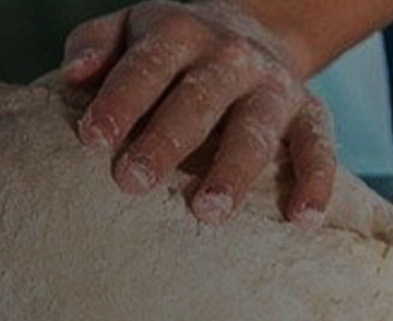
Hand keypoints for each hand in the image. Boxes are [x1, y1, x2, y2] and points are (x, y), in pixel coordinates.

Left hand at [62, 0, 334, 226]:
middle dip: (166, 141)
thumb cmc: (168, 49)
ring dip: (233, 170)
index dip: (120, 101)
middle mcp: (231, 57)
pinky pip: (319, 147)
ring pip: (255, 128)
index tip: (92, 139)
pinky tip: (301, 219)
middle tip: (132, 183)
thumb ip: (92, 45)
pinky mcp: (311, 113)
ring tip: (208, 211)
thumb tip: (73, 75)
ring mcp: (273, 86)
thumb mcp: (126, 31)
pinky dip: (315, 182)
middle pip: (198, 99)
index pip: (147, 66)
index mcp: (179, 34)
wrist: (251, 29)